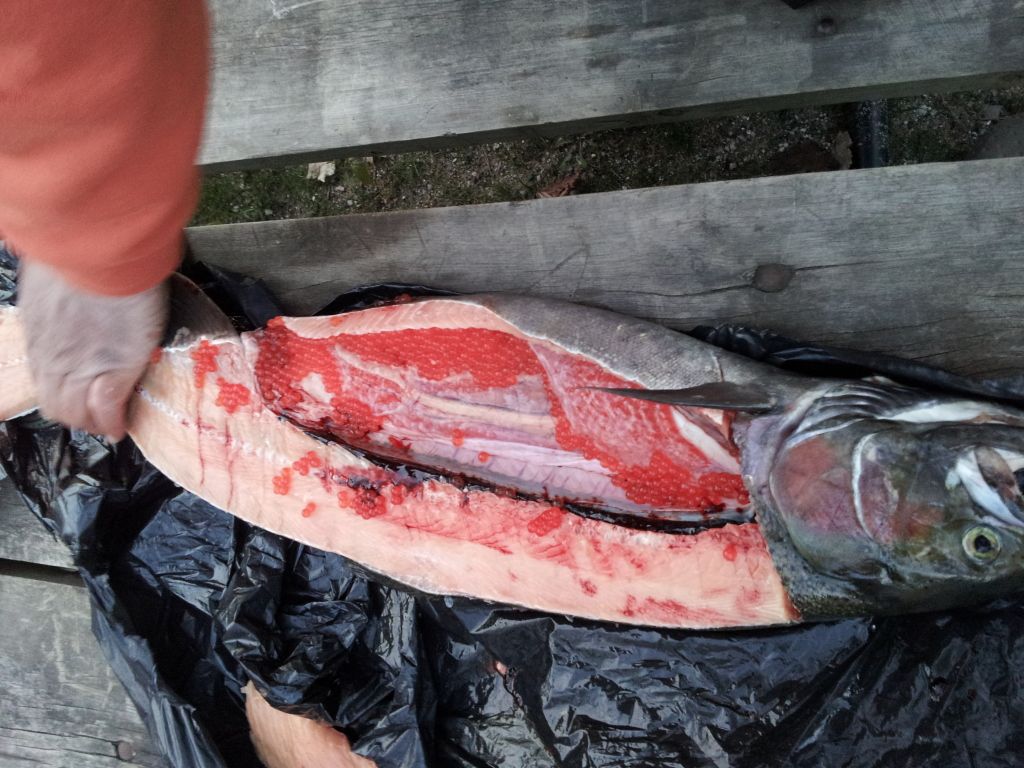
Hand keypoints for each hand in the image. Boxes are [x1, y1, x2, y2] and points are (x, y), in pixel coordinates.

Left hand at [18, 259, 167, 439]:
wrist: (101, 252)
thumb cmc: (79, 253)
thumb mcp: (52, 277)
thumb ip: (55, 297)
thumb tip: (63, 294)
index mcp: (38, 337)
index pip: (41, 379)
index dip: (59, 393)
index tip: (76, 395)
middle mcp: (51, 358)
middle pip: (56, 404)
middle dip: (75, 414)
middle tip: (95, 415)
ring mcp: (80, 367)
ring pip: (77, 413)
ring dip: (93, 421)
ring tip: (110, 422)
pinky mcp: (112, 372)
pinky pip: (108, 410)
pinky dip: (114, 422)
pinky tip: (122, 425)